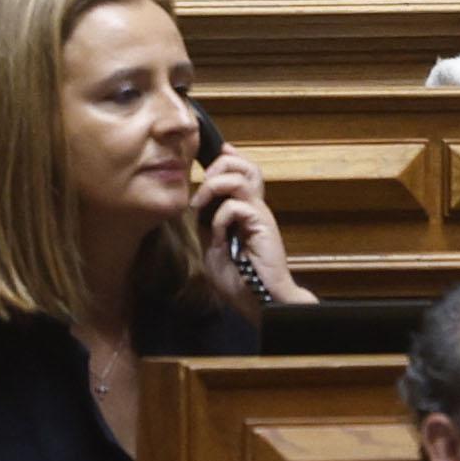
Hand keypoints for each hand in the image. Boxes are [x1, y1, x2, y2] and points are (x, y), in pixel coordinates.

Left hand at [192, 143, 312, 312]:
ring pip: (241, 179)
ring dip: (214, 186)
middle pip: (246, 166)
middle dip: (219, 166)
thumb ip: (207, 225)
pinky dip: (220, 216)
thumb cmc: (240, 279)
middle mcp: (255, 208)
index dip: (227, 160)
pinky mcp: (263, 226)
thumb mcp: (212, 248)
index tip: (209, 159)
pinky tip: (218, 235)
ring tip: (201, 204)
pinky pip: (237, 207)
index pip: (242, 172)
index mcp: (244, 211)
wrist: (259, 301)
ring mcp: (260, 216)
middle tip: (202, 185)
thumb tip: (196, 206)